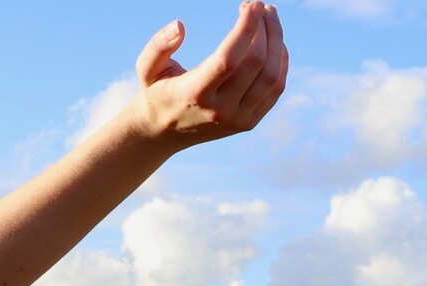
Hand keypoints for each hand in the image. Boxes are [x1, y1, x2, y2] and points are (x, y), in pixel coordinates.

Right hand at [128, 1, 286, 148]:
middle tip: (260, 6)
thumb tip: (180, 25)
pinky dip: (280, 61)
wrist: (164, 132)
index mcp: (195, 94)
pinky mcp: (250, 122)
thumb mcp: (146, 68)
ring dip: (277, 41)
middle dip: (265, 28)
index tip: (253, 3)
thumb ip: (158, 45)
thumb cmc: (157, 91)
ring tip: (269, 18)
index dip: (246, 28)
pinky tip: (274, 42)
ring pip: (272, 76)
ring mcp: (238, 119)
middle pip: (257, 63)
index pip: (229, 58)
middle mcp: (220, 110)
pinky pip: (275, 89)